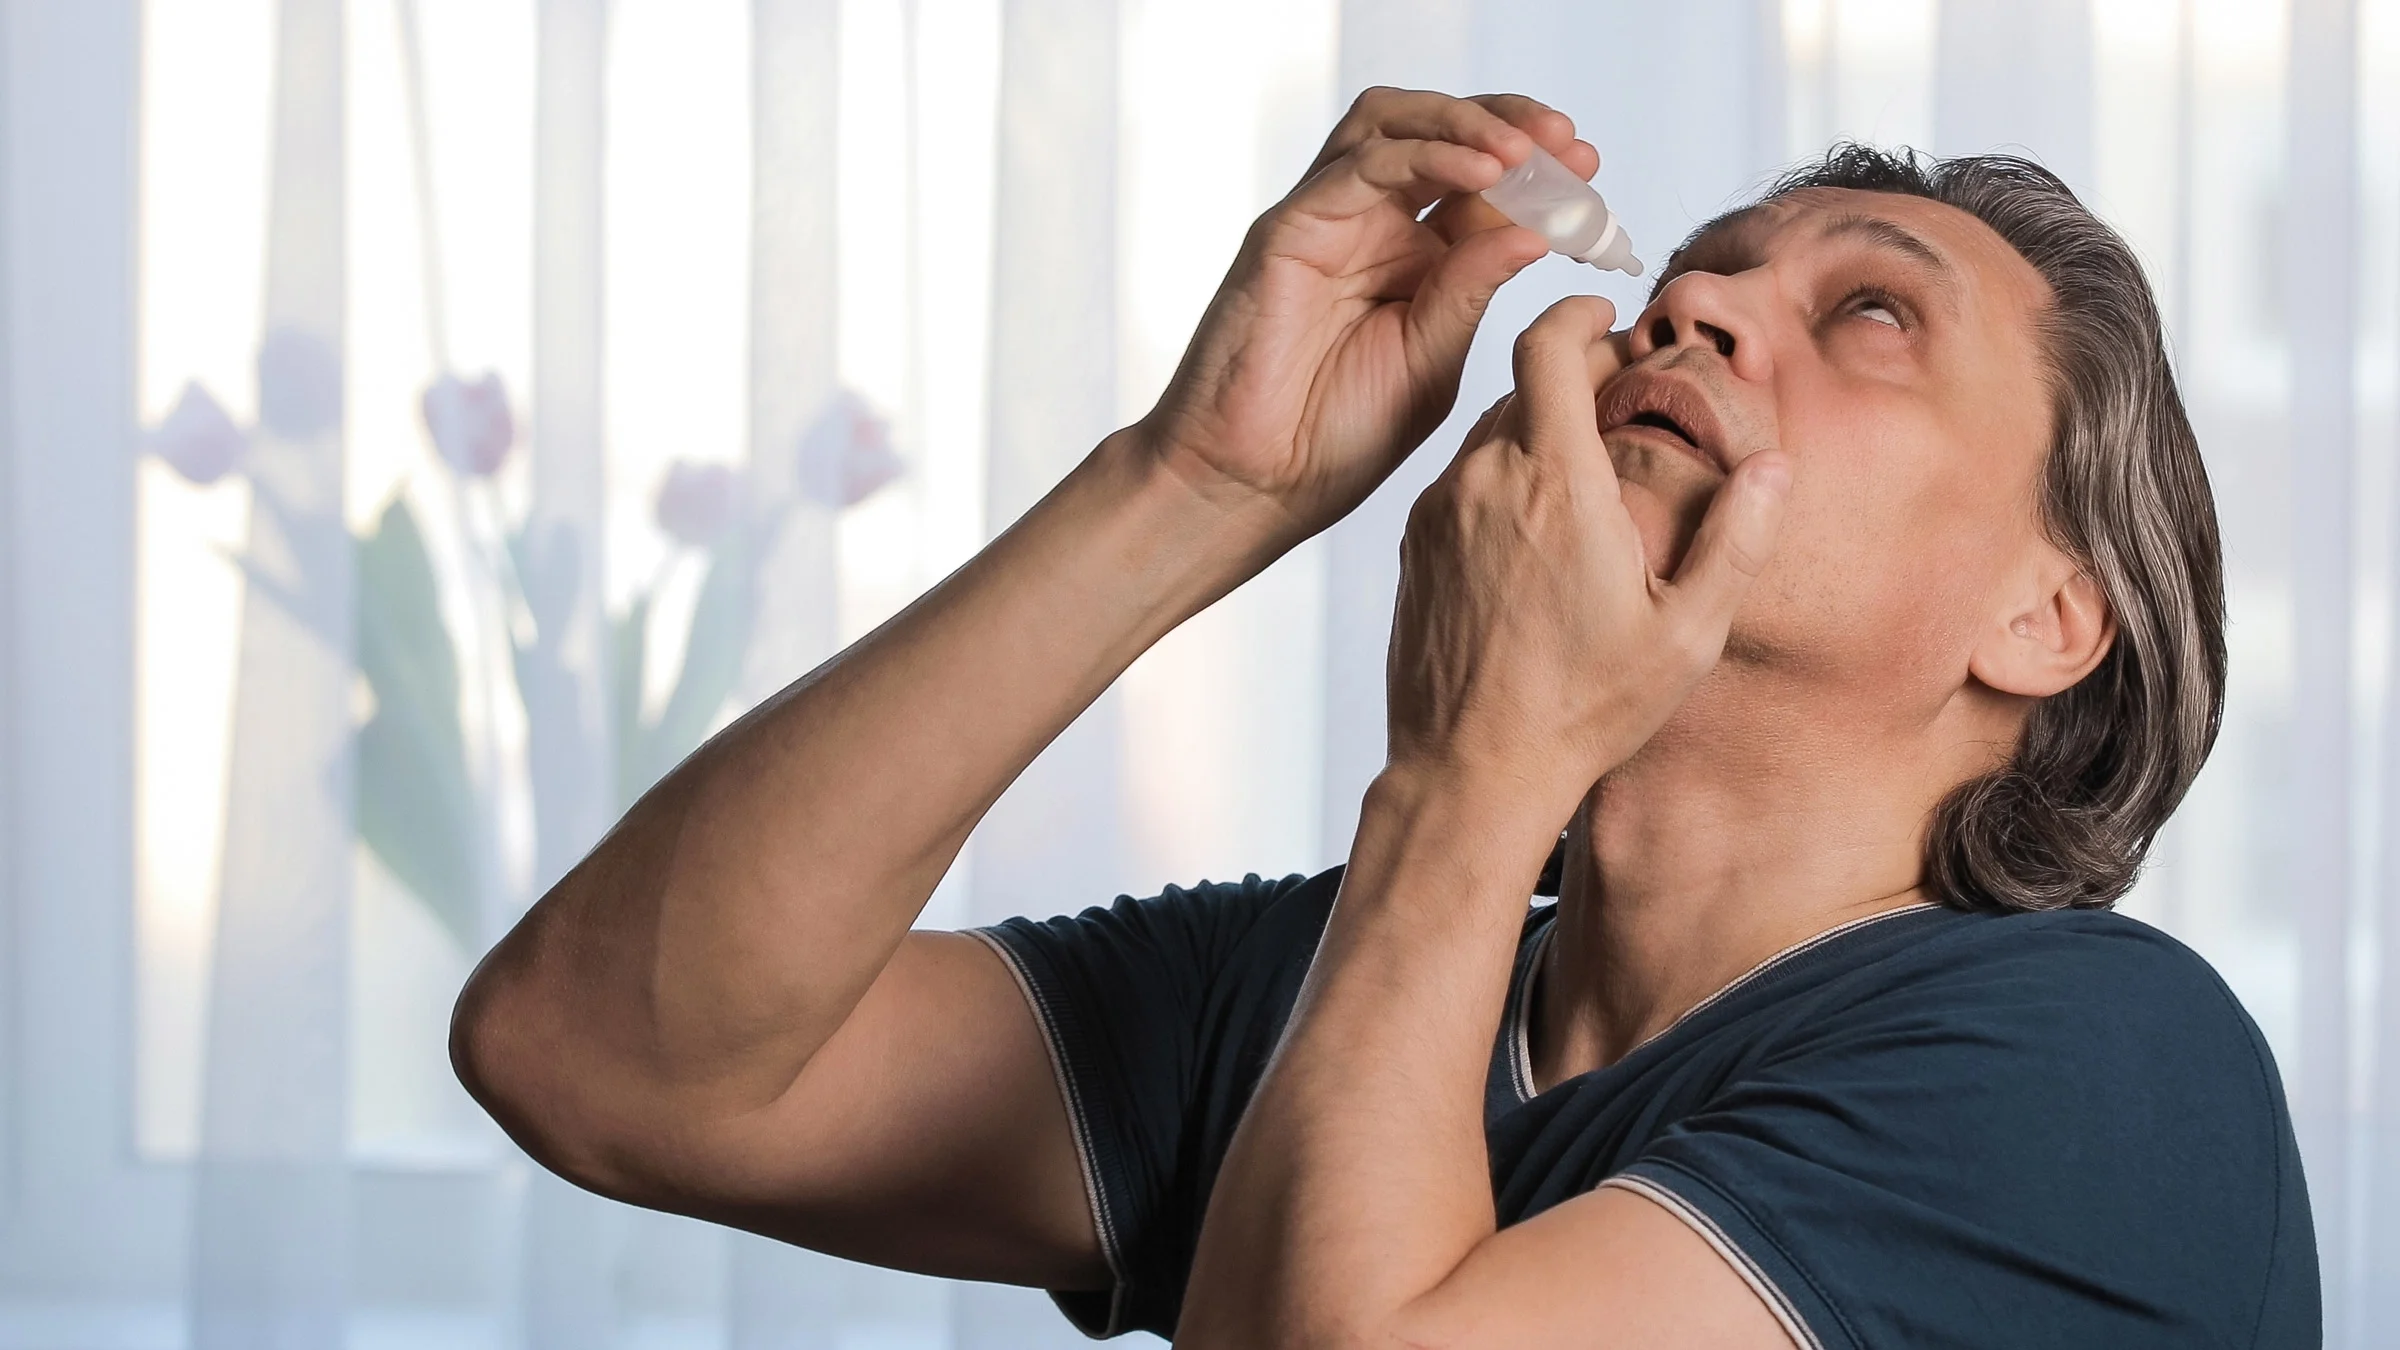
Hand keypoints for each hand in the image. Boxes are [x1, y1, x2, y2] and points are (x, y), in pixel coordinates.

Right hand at [1132, 89, 1590, 542]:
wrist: (1252, 486)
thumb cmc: (1333, 440)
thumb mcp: (1433, 362)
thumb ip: (1473, 291)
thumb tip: (1536, 230)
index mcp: (1413, 262)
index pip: (1480, 186)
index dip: (1540, 172)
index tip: (1594, 176)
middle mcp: (1370, 228)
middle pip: (1439, 132)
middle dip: (1511, 124)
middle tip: (1569, 145)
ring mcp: (1327, 222)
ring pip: (1394, 124)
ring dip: (1469, 123)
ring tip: (1528, 150)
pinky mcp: (1289, 229)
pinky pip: (1362, 166)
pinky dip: (1427, 155)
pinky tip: (1481, 173)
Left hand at [1384, 296, 1792, 814]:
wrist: (1469, 771)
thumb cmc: (1581, 709)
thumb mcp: (1686, 634)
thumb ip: (1737, 540)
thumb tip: (1774, 467)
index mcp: (1554, 483)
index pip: (1548, 345)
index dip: (1578, 313)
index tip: (1608, 316)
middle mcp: (1483, 481)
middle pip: (1521, 384)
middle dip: (1570, 375)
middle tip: (1617, 399)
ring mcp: (1438, 513)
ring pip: (1486, 434)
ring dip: (1533, 431)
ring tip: (1582, 469)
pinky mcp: (1412, 546)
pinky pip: (1457, 482)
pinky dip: (1496, 479)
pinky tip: (1534, 530)